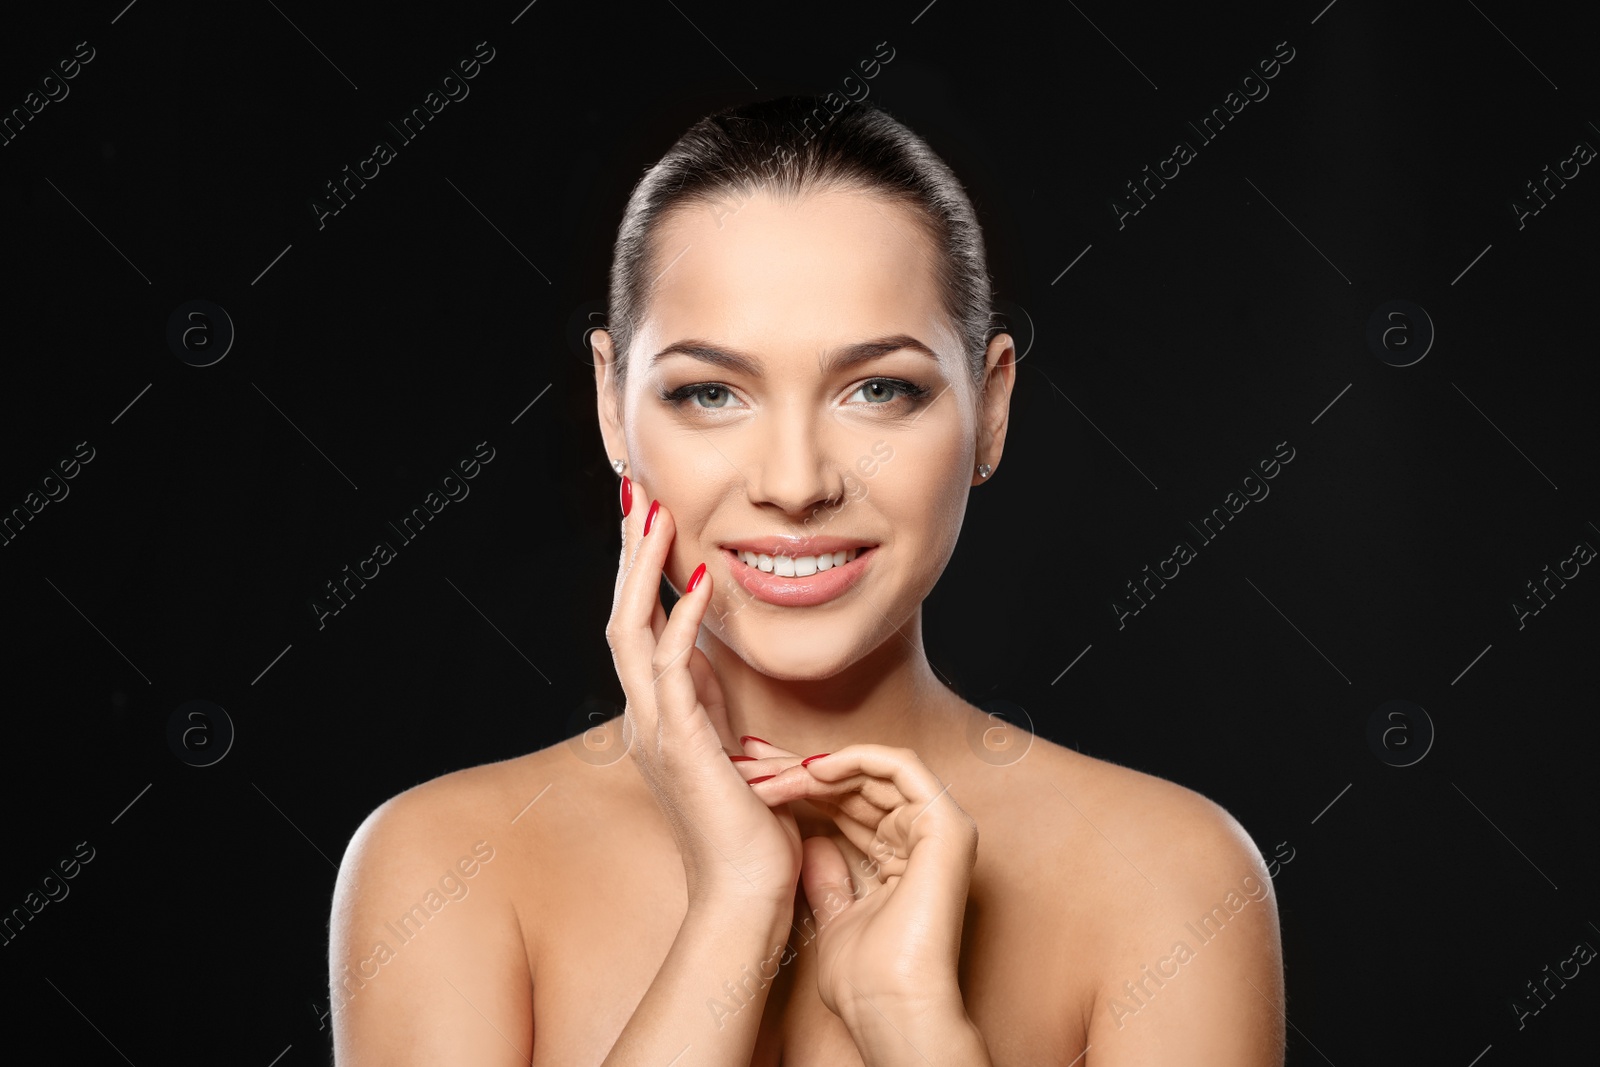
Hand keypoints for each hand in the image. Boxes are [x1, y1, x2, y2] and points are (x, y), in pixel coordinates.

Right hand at [605, 489, 801, 911]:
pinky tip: (705, 579)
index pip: (640, 626)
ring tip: (655, 516)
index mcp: (660, 716)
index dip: (642, 572)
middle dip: (630, 555)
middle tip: (638, 496)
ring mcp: (656, 730)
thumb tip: (717, 664)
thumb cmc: (753, 828)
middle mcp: (646, 717)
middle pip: (622, 616)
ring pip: (630, 631)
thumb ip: (717, 704)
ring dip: (643, 571)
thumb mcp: (734, 747)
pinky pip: (670, 669)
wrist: (751, 893)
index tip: (653, 520)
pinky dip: (684, 620)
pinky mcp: (680, 745)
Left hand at [735, 737, 979, 1023]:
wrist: (890, 1006)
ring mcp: (940, 828)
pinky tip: (814, 770)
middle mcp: (924, 837)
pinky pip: (901, 767)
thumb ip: (828, 875)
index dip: (803, 786)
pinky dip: (857, 759)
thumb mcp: (835, 913)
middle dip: (800, 769)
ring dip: (819, 766)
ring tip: (774, 775)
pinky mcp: (945, 824)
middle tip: (753, 761)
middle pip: (858, 783)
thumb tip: (809, 842)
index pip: (850, 803)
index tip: (755, 777)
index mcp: (904, 857)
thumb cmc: (866, 979)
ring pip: (874, 770)